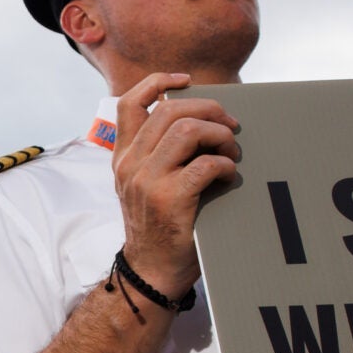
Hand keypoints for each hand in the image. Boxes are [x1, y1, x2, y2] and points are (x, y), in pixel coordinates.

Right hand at [111, 71, 239, 296]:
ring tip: (231, 151)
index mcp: (122, 157)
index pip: (128, 103)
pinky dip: (226, 165)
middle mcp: (130, 165)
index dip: (159, 82)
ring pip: (188, 130)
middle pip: (170, 110)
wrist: (151, 272)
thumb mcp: (144, 185)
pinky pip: (205, 164)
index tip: (186, 81)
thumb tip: (199, 121)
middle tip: (230, 125)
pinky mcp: (169, 199)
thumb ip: (157, 154)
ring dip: (220, 136)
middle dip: (209, 110)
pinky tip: (230, 176)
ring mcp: (146, 181)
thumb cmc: (159, 226)